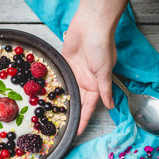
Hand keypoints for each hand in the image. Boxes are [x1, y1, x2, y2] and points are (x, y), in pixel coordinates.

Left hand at [62, 14, 115, 134]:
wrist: (90, 26)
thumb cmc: (101, 47)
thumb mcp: (105, 71)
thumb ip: (104, 89)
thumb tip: (111, 105)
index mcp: (96, 85)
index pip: (89, 107)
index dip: (84, 119)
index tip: (78, 132)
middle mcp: (85, 81)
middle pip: (77, 101)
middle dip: (71, 113)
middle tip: (61, 126)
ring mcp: (74, 73)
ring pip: (67, 91)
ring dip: (61, 102)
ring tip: (52, 115)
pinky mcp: (64, 64)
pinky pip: (60, 78)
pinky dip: (54, 87)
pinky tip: (46, 96)